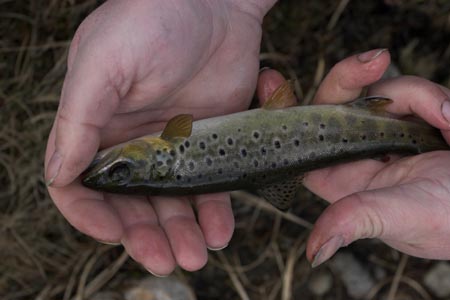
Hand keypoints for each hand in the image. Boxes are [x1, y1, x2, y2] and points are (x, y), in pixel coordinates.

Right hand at [45, 0, 276, 275]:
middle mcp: (131, 142)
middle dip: (144, 236)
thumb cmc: (153, 20)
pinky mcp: (209, 143)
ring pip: (170, 203)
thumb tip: (59, 173)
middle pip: (130, 204)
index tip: (114, 234)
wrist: (216, 3)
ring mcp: (172, 147)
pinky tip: (220, 230)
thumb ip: (79, 119)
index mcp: (96, 126)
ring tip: (196, 256)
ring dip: (180, 232)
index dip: (91, 215)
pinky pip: (209, 186)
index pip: (79, 185)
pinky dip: (213, 212)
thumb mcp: (104, 62)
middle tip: (166, 261)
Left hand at [258, 49, 449, 266]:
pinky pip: (415, 94)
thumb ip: (357, 219)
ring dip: (418, 98)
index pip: (303, 140)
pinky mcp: (415, 118)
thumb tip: (314, 251)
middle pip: (335, 103)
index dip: (283, 114)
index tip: (271, 83)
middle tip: (374, 62)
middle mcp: (359, 151)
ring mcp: (387, 132)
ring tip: (448, 123)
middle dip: (348, 77)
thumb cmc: (446, 220)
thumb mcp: (400, 218)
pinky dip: (435, 102)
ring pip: (380, 91)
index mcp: (343, 176)